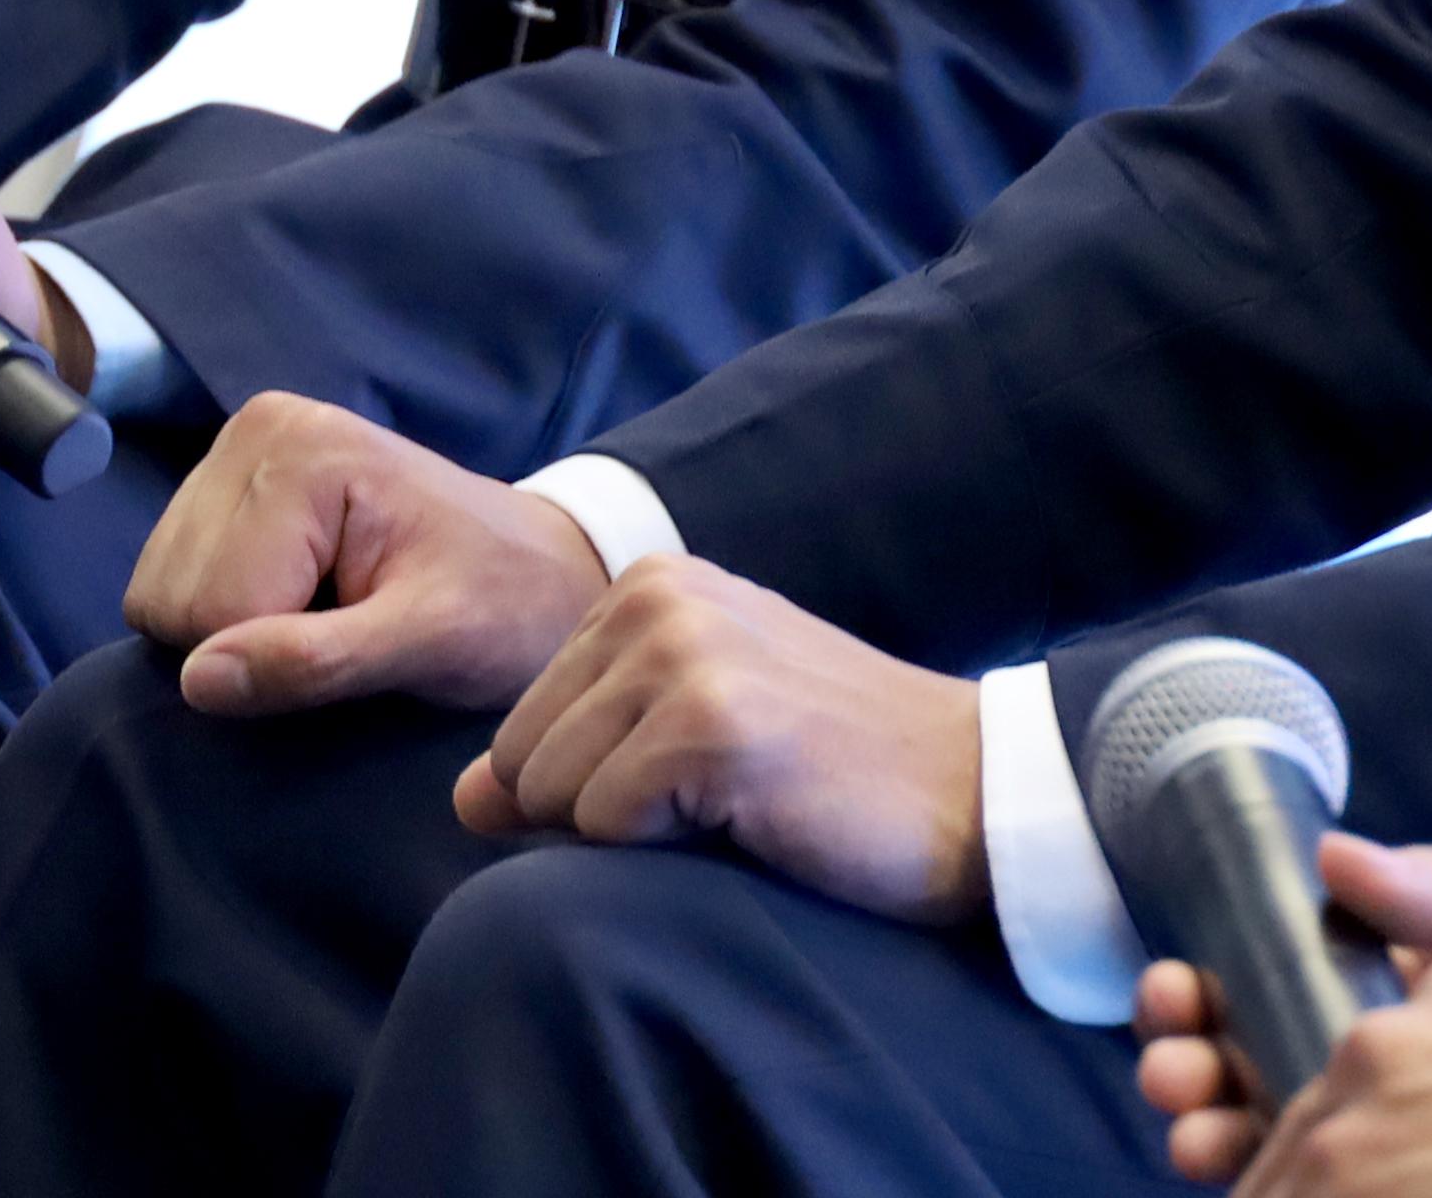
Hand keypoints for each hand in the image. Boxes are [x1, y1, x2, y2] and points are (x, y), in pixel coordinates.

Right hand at [132, 392, 609, 716]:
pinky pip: (169, 591)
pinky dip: (228, 617)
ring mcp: (233, 457)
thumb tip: (198, 678)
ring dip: (239, 631)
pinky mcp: (223, 492)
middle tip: (349, 622)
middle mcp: (256, 432)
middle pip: (173, 601)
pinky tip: (301, 598)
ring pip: (160, 600)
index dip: (278, 654)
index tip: (364, 633)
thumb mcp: (433, 640)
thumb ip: (319, 661)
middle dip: (253, 640)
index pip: (213, 609)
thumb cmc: (503, 604)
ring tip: (331, 608)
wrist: (538, 573)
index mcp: (304, 450)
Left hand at [456, 558, 983, 923]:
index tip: (699, 770)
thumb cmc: (829, 770)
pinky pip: (602, 827)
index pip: (517, 728)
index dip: (590, 784)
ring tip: (737, 799)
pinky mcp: (710, 721)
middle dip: (598, 810)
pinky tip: (753, 812)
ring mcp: (686, 652)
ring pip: (551, 796)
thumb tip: (464, 799)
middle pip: (519, 761)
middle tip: (719, 793)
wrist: (966, 787)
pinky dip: (666, 848)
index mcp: (652, 582)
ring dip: (634, 831)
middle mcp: (660, 595)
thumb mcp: (686, 737)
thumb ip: (569, 755)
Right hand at [1146, 949, 1431, 1197]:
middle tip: (1174, 1064)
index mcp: (1426, 980)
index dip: (1212, 992)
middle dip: (1195, 1069)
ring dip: (1222, 1135)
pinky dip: (1295, 1195)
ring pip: (1296, 1147)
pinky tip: (1262, 1188)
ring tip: (1198, 1125)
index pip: (1286, 987)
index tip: (1175, 992)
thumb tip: (1338, 860)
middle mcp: (1415, 1061)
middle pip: (1265, 1075)